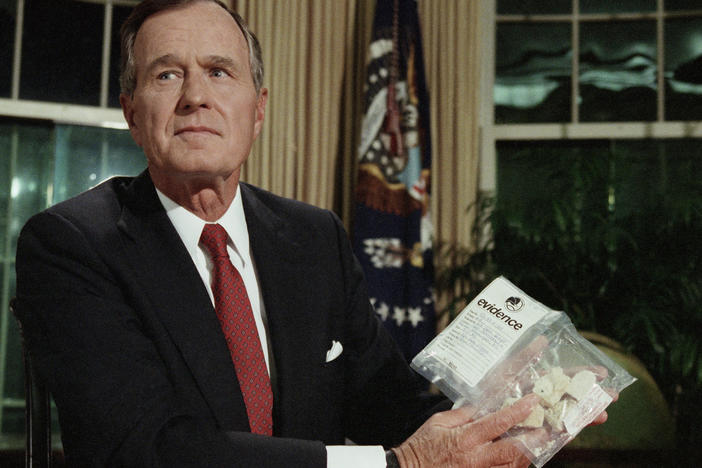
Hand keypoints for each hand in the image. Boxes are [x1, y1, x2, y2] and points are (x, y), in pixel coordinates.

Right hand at [392, 394, 540, 467]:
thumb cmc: (422, 447)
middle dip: (534, 440)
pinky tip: (519, 459)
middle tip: (547, 429)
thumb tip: (482, 406)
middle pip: (515, 450)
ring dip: (528, 455)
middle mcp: (477, 459)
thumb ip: (462, 414)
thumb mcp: (438, 422)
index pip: (498, 423)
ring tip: (537, 443)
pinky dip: (514, 466)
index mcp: (465, 438)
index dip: (519, 411)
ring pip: (514, 466)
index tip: (533, 401)